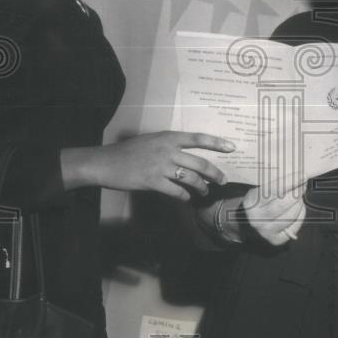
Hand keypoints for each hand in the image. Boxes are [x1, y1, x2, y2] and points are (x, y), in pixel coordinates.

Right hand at [97, 131, 233, 200]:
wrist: (105, 162)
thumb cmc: (127, 151)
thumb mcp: (151, 141)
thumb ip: (168, 146)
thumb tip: (185, 156)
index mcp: (168, 137)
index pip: (198, 138)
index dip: (217, 143)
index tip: (232, 147)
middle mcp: (167, 150)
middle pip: (199, 163)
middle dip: (215, 173)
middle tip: (223, 181)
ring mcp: (160, 166)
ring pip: (191, 178)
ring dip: (201, 187)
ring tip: (205, 192)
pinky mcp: (152, 181)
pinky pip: (176, 191)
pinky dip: (184, 197)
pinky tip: (186, 199)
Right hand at [241, 180, 306, 245]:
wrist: (249, 223)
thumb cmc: (259, 202)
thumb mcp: (260, 190)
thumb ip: (275, 184)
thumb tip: (296, 175)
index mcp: (251, 202)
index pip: (273, 190)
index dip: (290, 182)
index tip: (301, 175)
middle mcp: (257, 219)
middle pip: (283, 203)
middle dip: (297, 192)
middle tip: (303, 183)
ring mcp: (266, 231)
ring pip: (291, 215)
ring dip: (299, 203)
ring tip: (299, 195)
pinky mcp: (276, 240)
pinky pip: (295, 225)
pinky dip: (301, 214)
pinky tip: (298, 207)